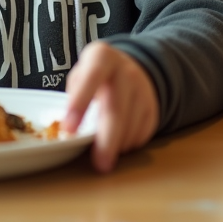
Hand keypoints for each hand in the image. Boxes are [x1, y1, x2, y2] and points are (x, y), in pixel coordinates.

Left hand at [63, 42, 158, 172]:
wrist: (130, 67)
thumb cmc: (96, 76)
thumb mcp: (81, 74)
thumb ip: (74, 96)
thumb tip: (69, 132)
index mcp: (102, 57)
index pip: (92, 77)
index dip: (80, 103)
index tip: (69, 130)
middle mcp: (126, 70)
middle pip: (117, 108)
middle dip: (107, 139)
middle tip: (98, 164)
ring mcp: (143, 88)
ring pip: (132, 125)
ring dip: (117, 146)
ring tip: (104, 157)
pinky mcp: (153, 107)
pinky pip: (143, 132)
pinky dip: (129, 145)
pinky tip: (118, 145)